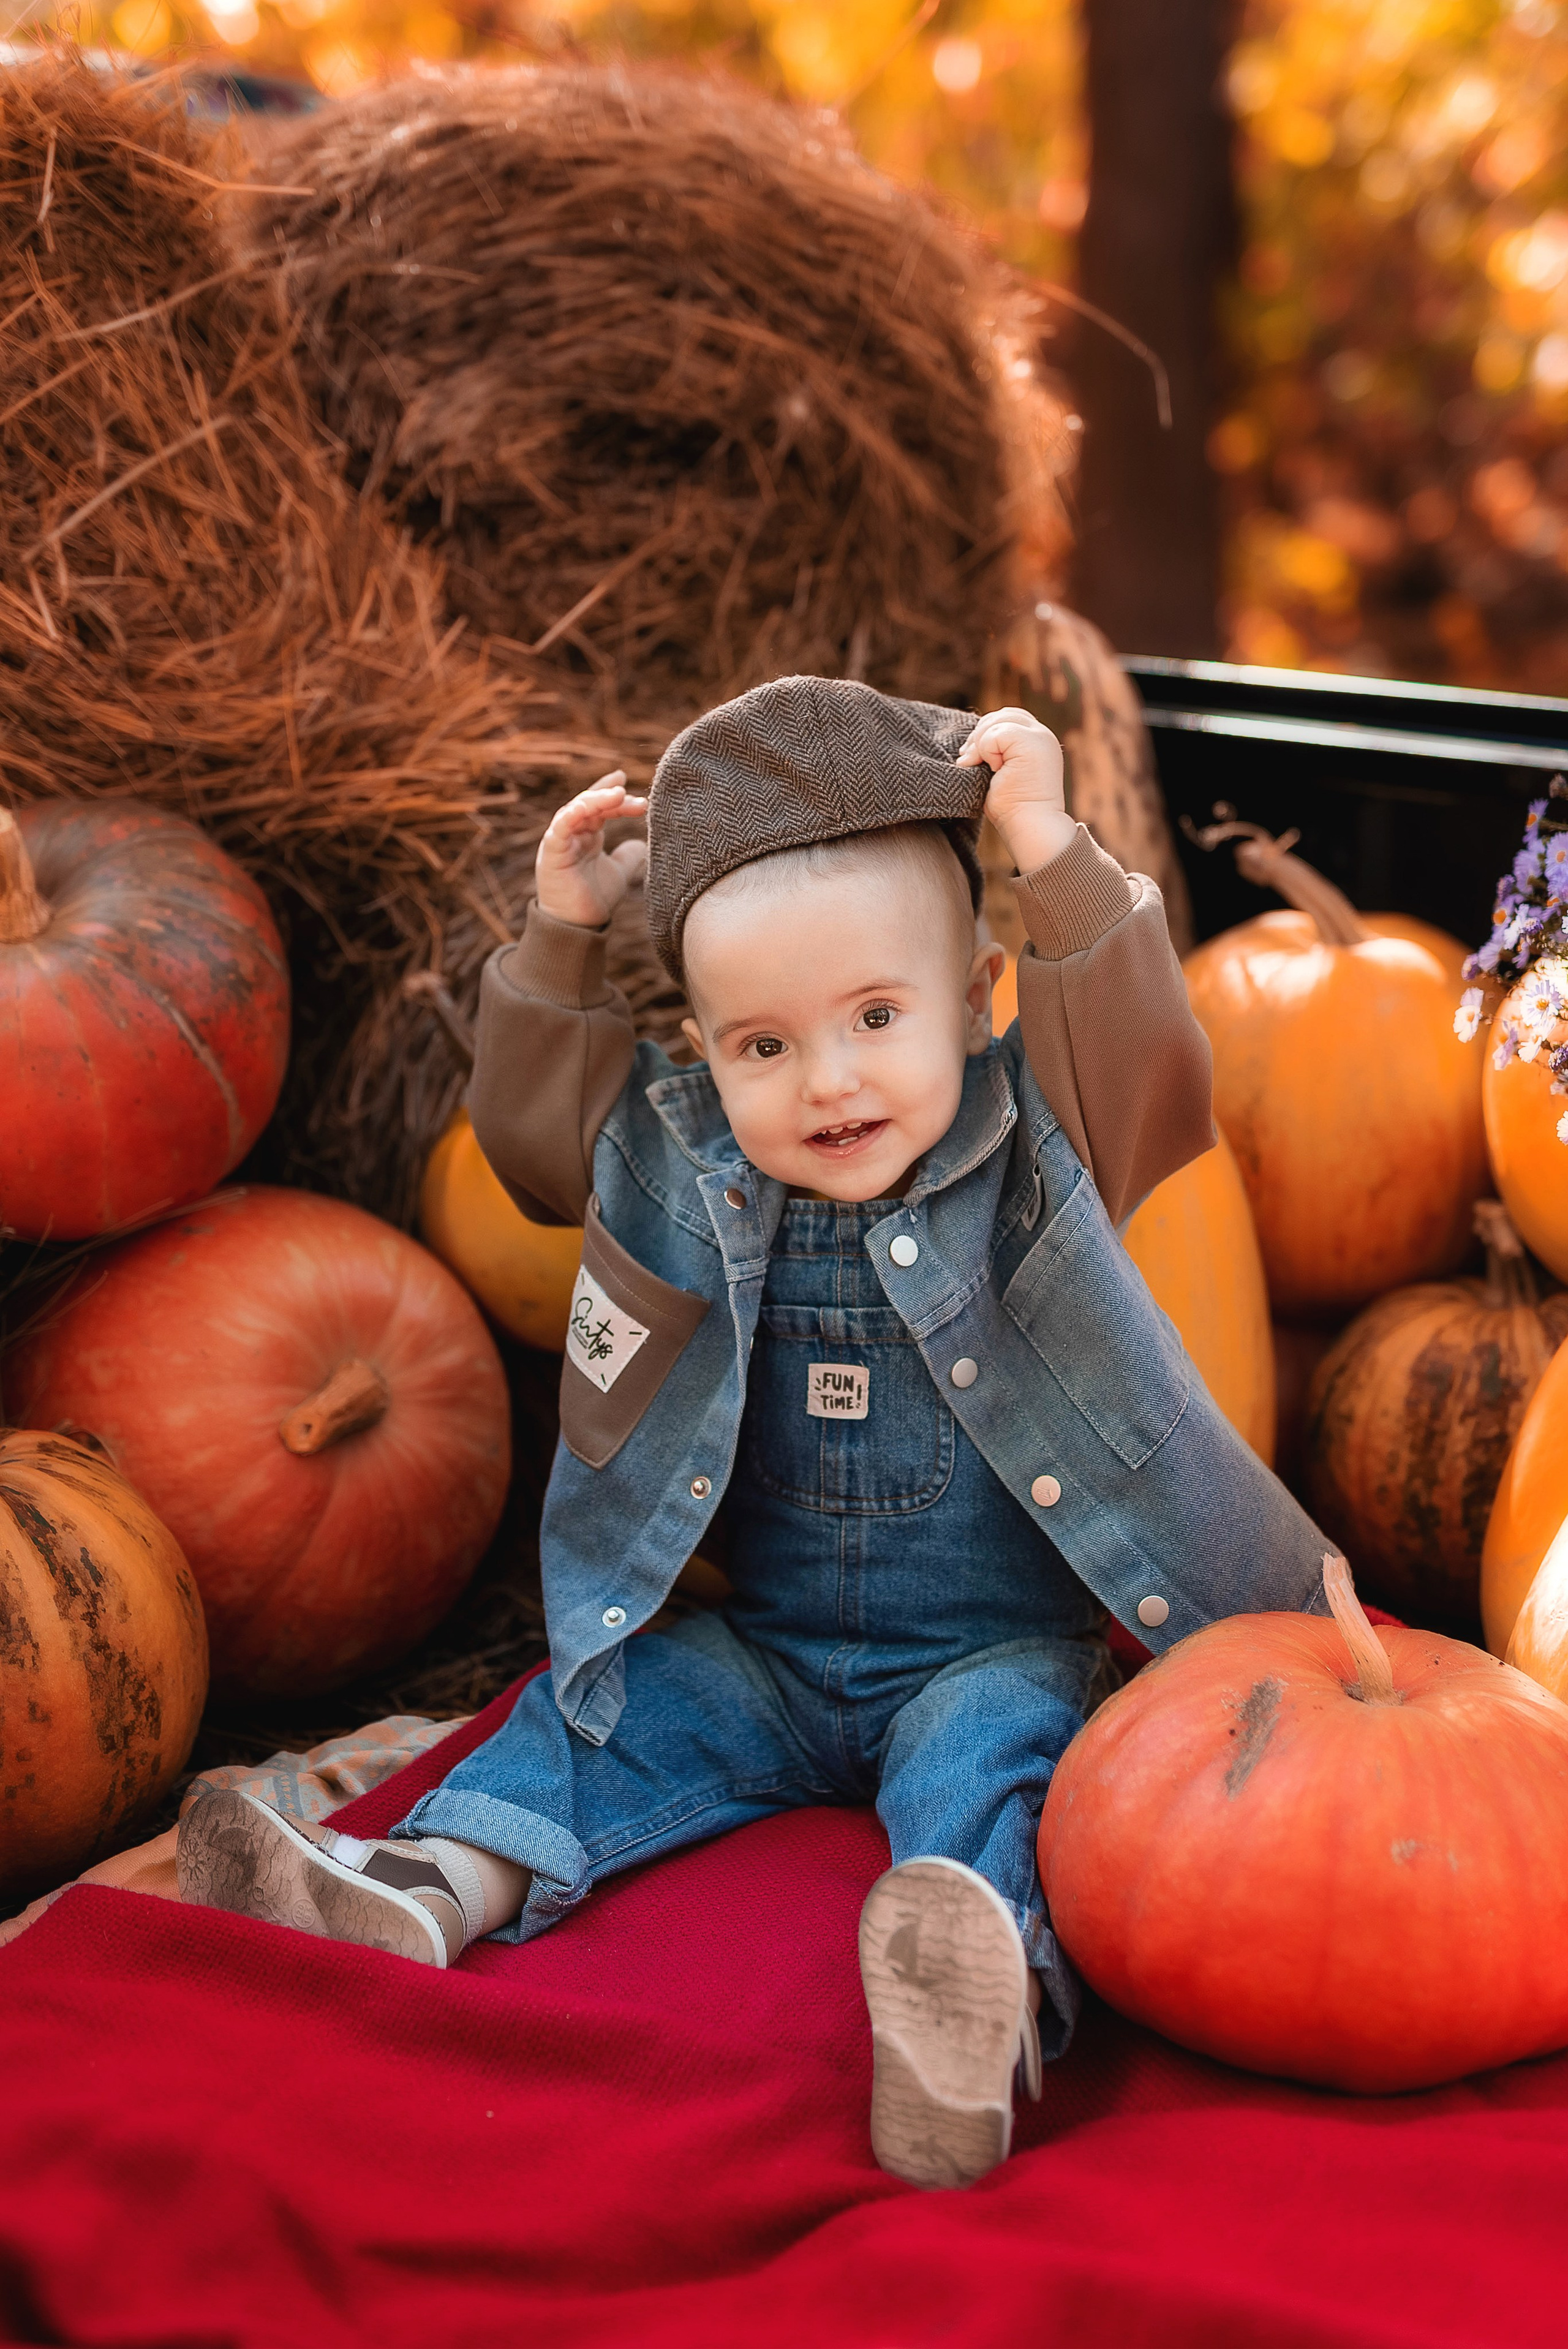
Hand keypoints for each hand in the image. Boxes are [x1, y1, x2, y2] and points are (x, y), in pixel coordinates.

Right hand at [534, 772, 648, 927]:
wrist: (578, 927)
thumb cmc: (594, 900)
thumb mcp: (619, 873)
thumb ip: (629, 857)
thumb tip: (642, 844)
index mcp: (587, 835)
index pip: (601, 807)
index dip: (616, 797)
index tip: (638, 793)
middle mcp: (572, 834)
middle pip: (591, 804)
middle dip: (611, 797)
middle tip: (633, 794)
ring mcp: (560, 841)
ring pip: (575, 810)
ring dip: (595, 800)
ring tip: (617, 794)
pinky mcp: (551, 852)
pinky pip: (559, 827)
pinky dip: (571, 815)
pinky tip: (587, 807)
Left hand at [956, 707, 1075, 873]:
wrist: (1030, 826)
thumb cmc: (1013, 809)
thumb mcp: (1000, 773)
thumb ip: (994, 753)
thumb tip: (970, 744)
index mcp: (1038, 742)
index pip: (1009, 718)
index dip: (986, 731)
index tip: (972, 756)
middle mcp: (1043, 736)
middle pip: (1002, 715)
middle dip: (979, 734)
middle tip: (967, 760)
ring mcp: (1041, 737)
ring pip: (998, 721)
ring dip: (980, 743)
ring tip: (977, 766)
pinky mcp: (1032, 743)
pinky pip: (996, 733)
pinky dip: (986, 750)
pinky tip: (993, 770)